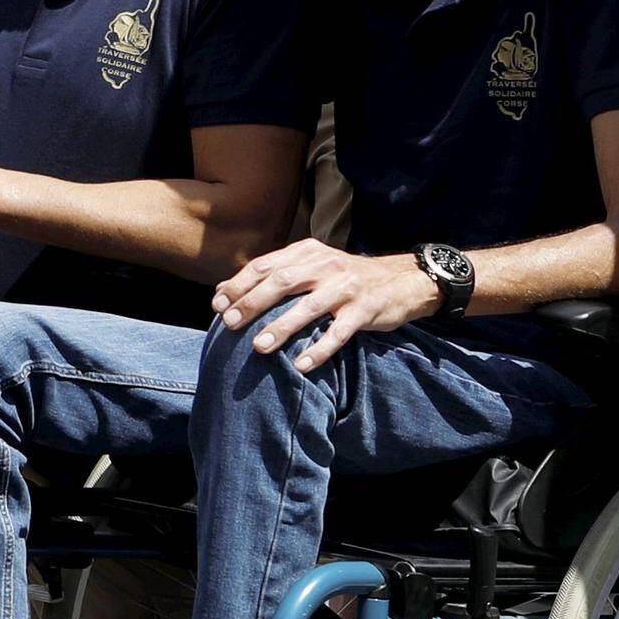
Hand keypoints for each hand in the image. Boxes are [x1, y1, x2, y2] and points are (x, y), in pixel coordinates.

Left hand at [209, 236, 436, 368]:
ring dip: (281, 328)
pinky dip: (320, 349)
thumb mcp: (311, 267)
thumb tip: (223, 291)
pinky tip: (301, 366)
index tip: (217, 304)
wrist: (401, 279)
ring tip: (258, 347)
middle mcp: (325, 265)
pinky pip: (339, 332)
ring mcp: (346, 287)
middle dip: (252, 303)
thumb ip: (273, 275)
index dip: (240, 284)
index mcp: (308, 252)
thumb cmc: (344, 278)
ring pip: (308, 308)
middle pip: (281, 282)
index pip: (266, 265)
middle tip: (229, 324)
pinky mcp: (365, 310)